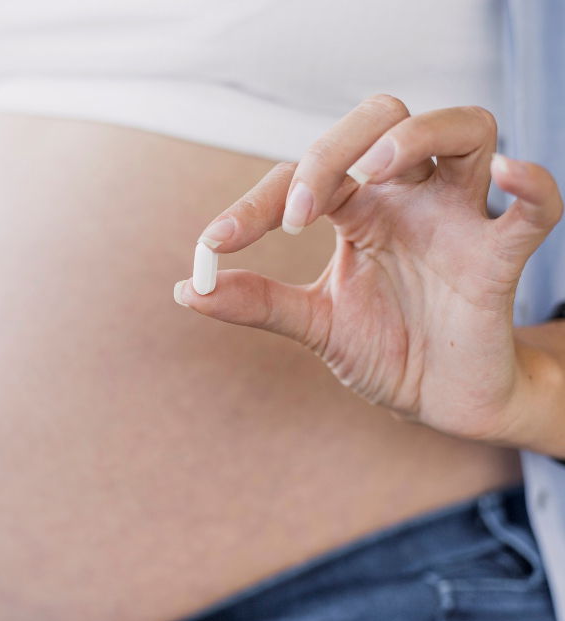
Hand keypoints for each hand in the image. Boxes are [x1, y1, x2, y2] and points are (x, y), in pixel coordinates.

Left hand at [175, 95, 563, 445]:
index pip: (304, 175)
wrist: (442, 402)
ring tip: (372, 172)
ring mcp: (458, 220)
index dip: (254, 204)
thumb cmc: (386, 349)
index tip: (214, 245)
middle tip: (297, 214)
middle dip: (333, 150)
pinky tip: (507, 174)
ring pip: (463, 130)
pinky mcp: (499, 258)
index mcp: (358, 209)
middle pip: (382, 120)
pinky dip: (530, 185)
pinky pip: (534, 208)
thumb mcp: (314, 324)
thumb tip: (187, 289)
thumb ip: (257, 304)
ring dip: (416, 137)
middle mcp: (408, 199)